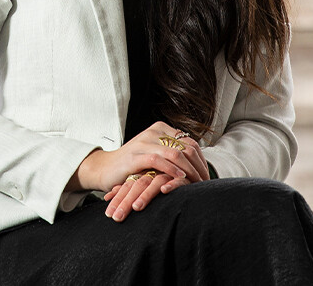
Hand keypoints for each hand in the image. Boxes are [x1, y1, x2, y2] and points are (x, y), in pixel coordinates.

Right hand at [67, 122, 208, 220]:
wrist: (105, 169)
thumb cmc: (133, 165)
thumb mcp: (155, 155)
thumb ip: (172, 154)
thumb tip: (198, 165)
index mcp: (160, 129)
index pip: (190, 143)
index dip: (202, 161)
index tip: (207, 177)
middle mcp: (153, 132)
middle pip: (186, 148)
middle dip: (198, 167)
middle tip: (205, 183)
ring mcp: (143, 143)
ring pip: (175, 153)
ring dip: (189, 170)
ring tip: (196, 183)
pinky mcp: (135, 156)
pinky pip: (158, 160)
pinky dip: (172, 170)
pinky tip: (181, 179)